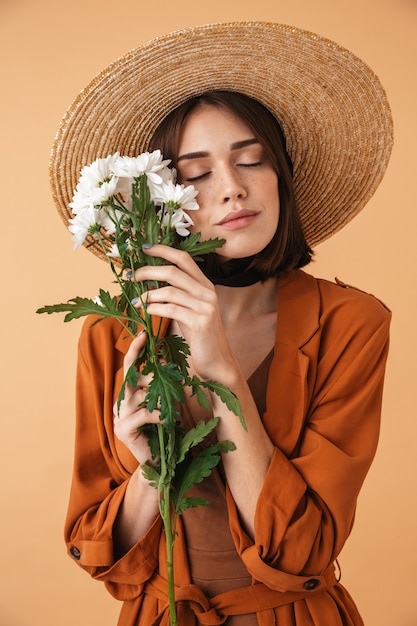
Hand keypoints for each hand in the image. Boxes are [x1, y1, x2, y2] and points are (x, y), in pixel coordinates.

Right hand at [113, 330, 160, 463]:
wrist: (161, 465)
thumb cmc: (166, 432)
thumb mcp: (166, 403)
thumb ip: (162, 386)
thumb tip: (167, 361)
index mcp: (129, 395)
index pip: (129, 368)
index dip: (134, 350)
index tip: (143, 334)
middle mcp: (120, 404)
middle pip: (131, 378)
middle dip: (153, 375)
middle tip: (171, 378)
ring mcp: (119, 418)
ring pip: (138, 395)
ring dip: (160, 397)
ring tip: (174, 405)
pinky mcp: (123, 431)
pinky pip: (142, 413)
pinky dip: (159, 414)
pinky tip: (168, 420)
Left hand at [132, 244, 238, 383]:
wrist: (217, 361)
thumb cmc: (199, 337)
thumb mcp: (188, 311)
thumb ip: (176, 295)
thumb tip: (149, 284)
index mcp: (205, 285)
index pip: (184, 258)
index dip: (164, 250)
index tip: (144, 248)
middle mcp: (207, 292)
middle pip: (173, 271)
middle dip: (148, 270)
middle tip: (131, 275)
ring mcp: (205, 306)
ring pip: (170, 290)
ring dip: (148, 294)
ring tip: (136, 300)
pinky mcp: (200, 322)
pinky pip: (171, 309)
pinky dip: (154, 308)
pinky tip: (146, 311)